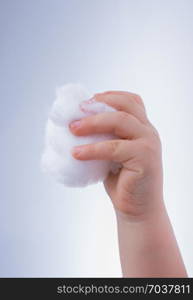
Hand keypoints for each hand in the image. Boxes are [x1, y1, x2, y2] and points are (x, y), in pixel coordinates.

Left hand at [70, 91, 162, 219]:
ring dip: (93, 122)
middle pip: (125, 106)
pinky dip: (93, 149)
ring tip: (72, 129)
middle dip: (98, 105)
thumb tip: (76, 125)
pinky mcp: (145, 158)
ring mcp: (149, 144)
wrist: (137, 209)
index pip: (131, 100)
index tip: (87, 101)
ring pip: (121, 121)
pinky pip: (114, 148)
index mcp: (142, 128)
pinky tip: (77, 153)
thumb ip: (105, 137)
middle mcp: (149, 132)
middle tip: (76, 112)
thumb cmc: (122, 181)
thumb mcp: (112, 154)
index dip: (109, 95)